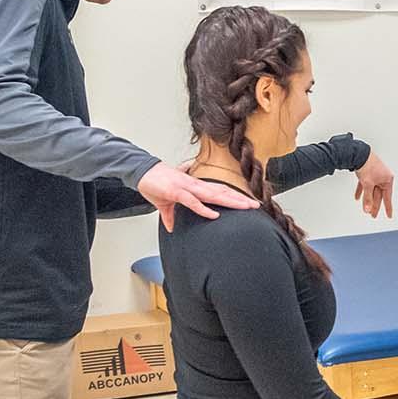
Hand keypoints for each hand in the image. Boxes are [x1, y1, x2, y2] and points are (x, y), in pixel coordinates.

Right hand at [137, 162, 257, 231]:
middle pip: (223, 192)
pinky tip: (215, 215)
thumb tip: (172, 226)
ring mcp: (188, 188)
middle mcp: (196, 186)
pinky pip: (193, 202)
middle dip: (240, 199)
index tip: (248, 202)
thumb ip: (171, 214)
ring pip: (214, 195)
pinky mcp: (177, 192)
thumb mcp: (165, 203)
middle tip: (256, 205)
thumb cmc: (155, 183)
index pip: (220, 191)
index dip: (235, 196)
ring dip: (230, 201)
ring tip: (245, 207)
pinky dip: (204, 209)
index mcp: (196, 186)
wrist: (141, 172)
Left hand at [353, 152, 394, 218]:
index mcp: (387, 180)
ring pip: (371, 190)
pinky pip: (365, 185)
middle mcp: (383, 177)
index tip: (389, 215)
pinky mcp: (368, 173)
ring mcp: (375, 175)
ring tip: (365, 208)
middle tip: (372, 215)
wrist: (359, 153)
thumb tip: (368, 209)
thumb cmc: (367, 165)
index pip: (388, 197)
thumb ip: (368, 198)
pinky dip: (362, 191)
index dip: (388, 208)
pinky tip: (358, 197)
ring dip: (368, 199)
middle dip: (374, 205)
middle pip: (379, 195)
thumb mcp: (368, 184)